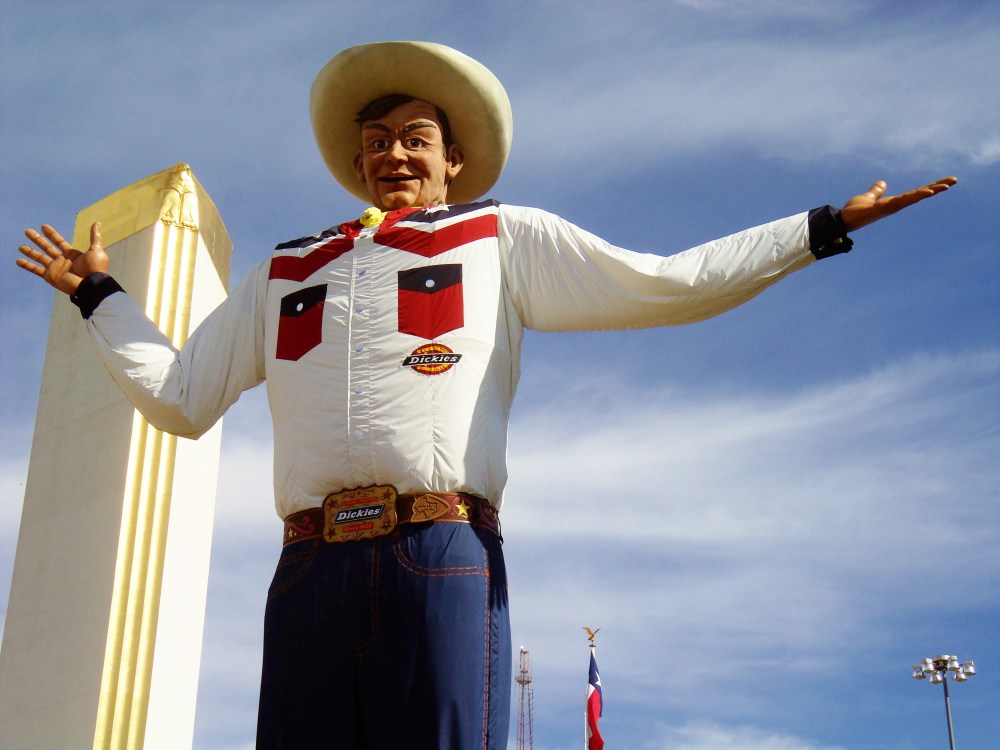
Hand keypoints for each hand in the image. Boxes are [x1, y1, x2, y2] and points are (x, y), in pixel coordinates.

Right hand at [16, 222, 108, 294]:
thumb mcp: (96, 250)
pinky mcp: (50, 276)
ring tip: (20, 246)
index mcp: (72, 254)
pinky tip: (18, 261)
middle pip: (47, 247)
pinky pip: (36, 270)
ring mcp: (55, 268)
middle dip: (37, 239)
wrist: (91, 284)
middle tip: (27, 231)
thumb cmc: (95, 268)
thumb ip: (94, 237)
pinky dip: (27, 266)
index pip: (59, 241)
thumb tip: (97, 222)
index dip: (51, 234)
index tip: (44, 226)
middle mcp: (62, 260)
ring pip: (39, 257)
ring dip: (30, 252)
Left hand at [841, 177, 956, 231]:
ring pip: (914, 197)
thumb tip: (882, 183)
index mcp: (894, 202)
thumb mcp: (867, 198)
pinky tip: (926, 192)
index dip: (930, 187)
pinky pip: (902, 201)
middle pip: (919, 194)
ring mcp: (891, 207)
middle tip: (954, 180)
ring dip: (930, 191)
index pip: (915, 193)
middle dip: (937, 187)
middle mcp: (896, 205)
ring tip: (945, 185)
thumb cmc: (854, 211)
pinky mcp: (884, 208)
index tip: (946, 182)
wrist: (841, 220)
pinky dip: (914, 196)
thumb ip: (876, 192)